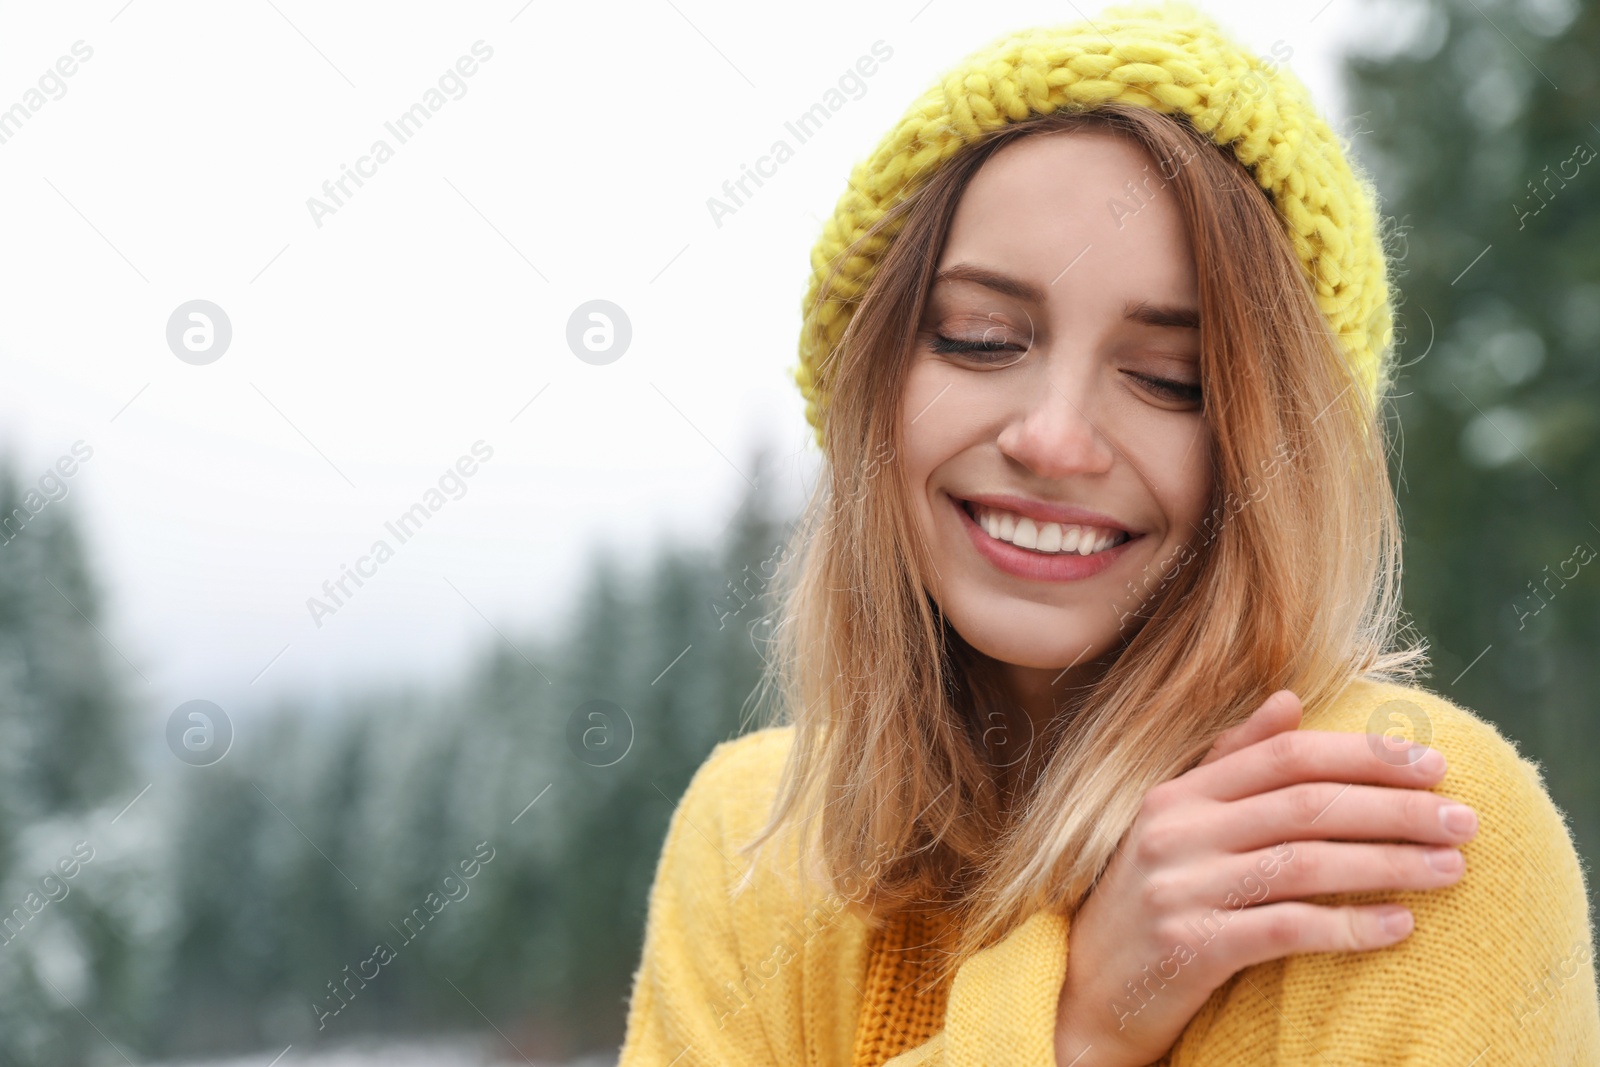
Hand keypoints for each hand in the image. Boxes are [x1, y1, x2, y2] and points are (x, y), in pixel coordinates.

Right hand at [1052, 690, 1477, 1066]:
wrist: (1087, 990)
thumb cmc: (1147, 900)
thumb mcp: (1176, 821)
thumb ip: (1228, 761)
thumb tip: (1290, 700)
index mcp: (1177, 793)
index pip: (1284, 757)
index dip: (1362, 755)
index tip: (1431, 764)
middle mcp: (1175, 831)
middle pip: (1304, 805)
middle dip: (1393, 807)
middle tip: (1463, 818)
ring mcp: (1180, 888)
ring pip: (1304, 863)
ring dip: (1388, 863)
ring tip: (1451, 868)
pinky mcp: (1190, 946)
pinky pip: (1286, 929)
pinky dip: (1349, 927)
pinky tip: (1399, 926)